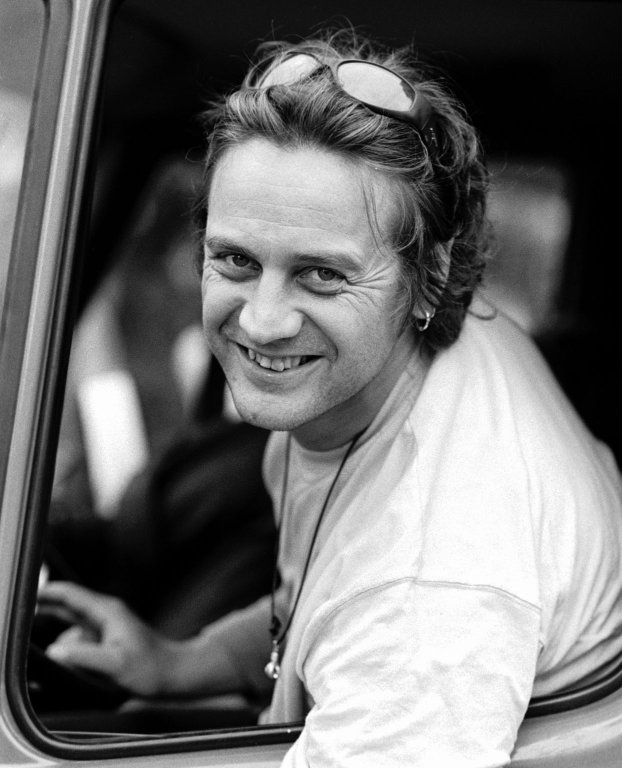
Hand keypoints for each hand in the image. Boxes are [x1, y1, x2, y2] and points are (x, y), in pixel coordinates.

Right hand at [38, 581, 171, 697]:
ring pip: (73, 624)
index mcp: (107, 612)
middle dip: (46, 609)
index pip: (72, 595)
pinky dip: (70, 645)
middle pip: (69, 605)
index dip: (48, 592)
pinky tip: (66, 659)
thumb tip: (55, 650)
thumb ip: (85, 656)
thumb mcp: (115, 664)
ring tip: (49, 647)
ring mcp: (108, 626)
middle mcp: (106, 614)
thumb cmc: (150, 669)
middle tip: (23, 615)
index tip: (28, 593)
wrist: (175, 673)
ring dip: (60, 634)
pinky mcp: (109, 640)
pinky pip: (81, 638)